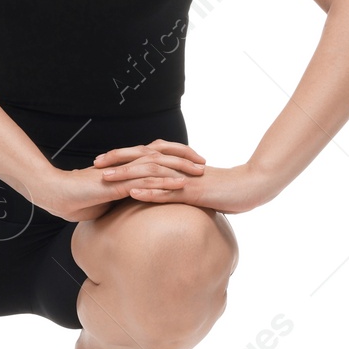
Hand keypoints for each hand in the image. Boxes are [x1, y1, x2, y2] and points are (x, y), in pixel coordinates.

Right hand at [24, 138, 206, 221]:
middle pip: (160, 154)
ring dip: (179, 167)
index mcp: (124, 166)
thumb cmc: (77, 199)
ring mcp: (122, 172)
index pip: (153, 155)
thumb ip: (119, 199)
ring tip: (198, 171)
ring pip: (157, 164)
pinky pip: (145, 180)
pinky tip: (179, 185)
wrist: (57, 194)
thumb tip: (128, 207)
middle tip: (203, 162)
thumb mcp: (104, 199)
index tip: (191, 161)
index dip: (173, 156)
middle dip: (183, 157)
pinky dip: (164, 181)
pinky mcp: (118, 183)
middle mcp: (125, 164)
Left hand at [95, 147, 278, 214]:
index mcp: (177, 164)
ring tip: (105, 177)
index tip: (101, 160)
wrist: (253, 186)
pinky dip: (149, 191)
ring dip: (126, 174)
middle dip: (117, 160)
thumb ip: (180, 186)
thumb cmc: (227, 189)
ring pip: (151, 173)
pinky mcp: (194, 190)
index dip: (122, 156)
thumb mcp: (199, 187)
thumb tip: (165, 192)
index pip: (144, 156)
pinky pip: (168, 190)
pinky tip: (132, 193)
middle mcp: (178, 167)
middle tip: (94, 164)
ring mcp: (185, 177)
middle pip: (142, 159)